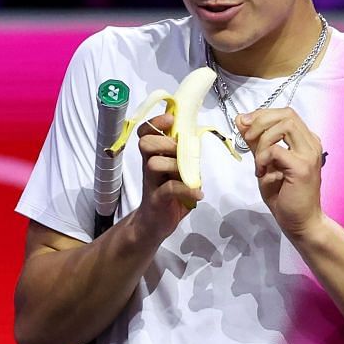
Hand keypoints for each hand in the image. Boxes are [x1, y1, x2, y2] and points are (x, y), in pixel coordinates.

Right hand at [131, 113, 201, 234]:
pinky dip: (186, 189)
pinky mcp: (156, 200)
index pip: (146, 132)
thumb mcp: (178, 171)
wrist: (154, 224)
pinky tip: (198, 194)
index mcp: (154, 156)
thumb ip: (184, 155)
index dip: (155, 123)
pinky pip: (169, 189)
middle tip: (179, 151)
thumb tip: (197, 137)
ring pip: (154, 164)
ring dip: (174, 166)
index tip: (170, 119)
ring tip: (188, 175)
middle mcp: (149, 166)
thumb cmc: (168, 194)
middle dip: (164, 143)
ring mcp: (151, 183)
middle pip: (146, 143)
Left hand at [236, 107, 325, 239]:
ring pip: (285, 125)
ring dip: (263, 139)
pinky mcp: (302, 167)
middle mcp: (311, 144)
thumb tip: (241, 119)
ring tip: (258, 160)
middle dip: (260, 121)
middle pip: (287, 114)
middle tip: (246, 136)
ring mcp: (309, 155)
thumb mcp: (265, 163)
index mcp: (305, 141)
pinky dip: (263, 157)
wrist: (300, 222)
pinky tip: (261, 172)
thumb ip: (255, 141)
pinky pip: (277, 149)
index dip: (263, 114)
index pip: (286, 113)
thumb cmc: (285, 196)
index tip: (245, 124)